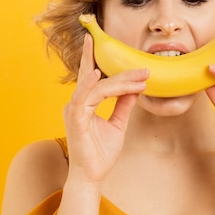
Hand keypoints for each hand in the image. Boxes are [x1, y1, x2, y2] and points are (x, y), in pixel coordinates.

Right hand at [63, 34, 147, 184]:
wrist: (92, 176)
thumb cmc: (100, 154)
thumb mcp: (118, 125)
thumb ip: (123, 106)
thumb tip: (134, 89)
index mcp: (84, 104)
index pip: (94, 79)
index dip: (107, 66)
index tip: (130, 62)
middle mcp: (76, 104)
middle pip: (88, 75)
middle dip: (93, 56)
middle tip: (99, 38)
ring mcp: (74, 111)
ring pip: (96, 86)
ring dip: (119, 80)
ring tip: (139, 77)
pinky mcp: (75, 120)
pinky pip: (84, 97)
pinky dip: (92, 85)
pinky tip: (100, 74)